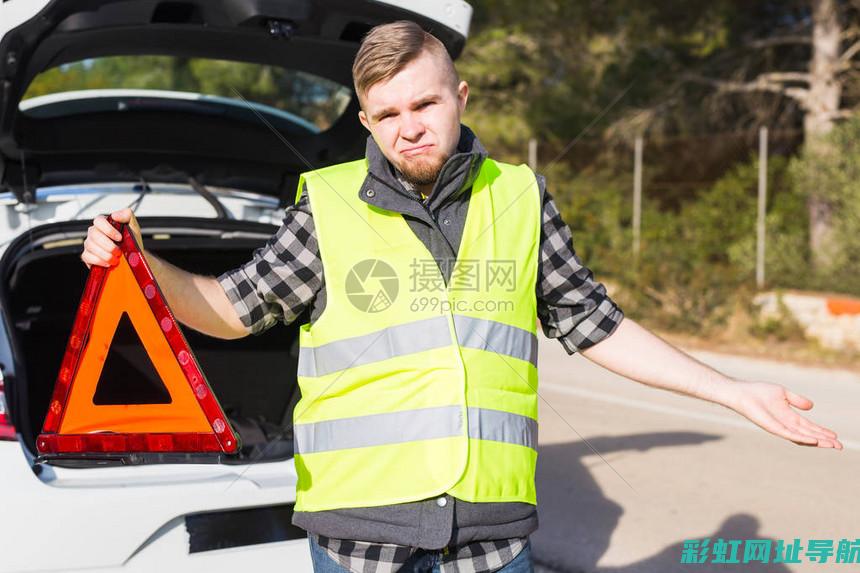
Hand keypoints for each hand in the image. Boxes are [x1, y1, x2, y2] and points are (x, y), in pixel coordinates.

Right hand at [81, 208, 142, 268]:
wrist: (132, 257)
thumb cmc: (131, 241)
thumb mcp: (133, 226)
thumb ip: (127, 215)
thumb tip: (115, 215)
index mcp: (103, 223)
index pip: (99, 221)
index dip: (108, 230)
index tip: (120, 238)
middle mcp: (94, 232)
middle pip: (94, 235)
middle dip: (108, 245)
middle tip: (119, 251)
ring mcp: (89, 244)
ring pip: (91, 246)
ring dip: (105, 254)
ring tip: (116, 258)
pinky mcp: (87, 256)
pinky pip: (87, 257)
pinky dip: (99, 261)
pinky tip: (108, 263)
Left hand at [727, 380, 842, 448]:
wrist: (741, 393)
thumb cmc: (758, 392)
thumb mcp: (783, 393)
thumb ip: (797, 400)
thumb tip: (811, 407)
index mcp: (789, 417)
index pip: (809, 427)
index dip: (822, 432)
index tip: (836, 437)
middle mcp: (785, 424)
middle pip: (808, 435)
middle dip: (824, 440)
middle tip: (839, 446)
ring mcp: (779, 427)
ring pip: (801, 437)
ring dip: (816, 442)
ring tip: (831, 445)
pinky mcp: (771, 427)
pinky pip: (788, 434)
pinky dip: (801, 438)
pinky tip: (813, 441)